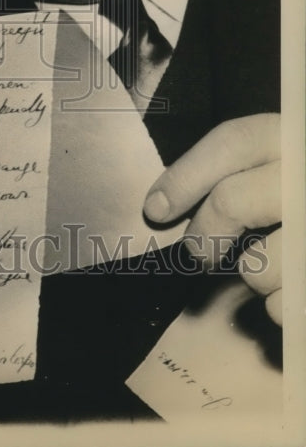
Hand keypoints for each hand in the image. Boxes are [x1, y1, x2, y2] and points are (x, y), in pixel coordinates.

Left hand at [143, 113, 281, 324]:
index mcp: (299, 136)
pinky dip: (286, 310)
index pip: (233, 141)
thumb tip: (167, 204)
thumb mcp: (290, 165)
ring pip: (258, 264)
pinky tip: (301, 292)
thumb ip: (250, 171)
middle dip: (206, 234)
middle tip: (202, 252)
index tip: (155, 206)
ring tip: (283, 266)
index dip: (185, 174)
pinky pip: (287, 309)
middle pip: (232, 200)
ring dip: (257, 275)